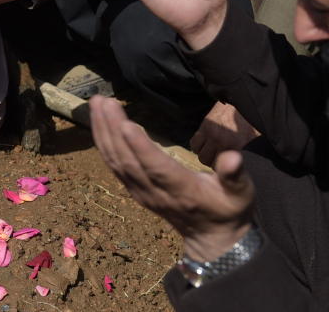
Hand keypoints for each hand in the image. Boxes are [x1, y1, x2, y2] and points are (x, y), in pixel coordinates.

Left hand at [90, 96, 254, 261]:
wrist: (211, 236)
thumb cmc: (228, 208)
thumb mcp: (241, 194)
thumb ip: (235, 175)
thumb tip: (233, 157)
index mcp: (183, 191)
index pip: (157, 168)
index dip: (140, 148)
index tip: (126, 124)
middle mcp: (155, 192)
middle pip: (128, 160)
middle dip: (113, 129)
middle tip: (103, 101)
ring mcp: (140, 191)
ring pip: (115, 160)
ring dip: (103, 131)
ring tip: (96, 103)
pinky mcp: (133, 188)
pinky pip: (113, 163)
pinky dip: (103, 141)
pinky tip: (98, 121)